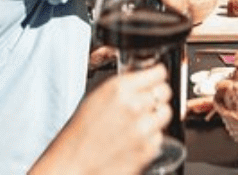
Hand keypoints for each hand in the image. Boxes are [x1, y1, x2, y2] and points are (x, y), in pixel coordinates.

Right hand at [32, 65, 171, 174]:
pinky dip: (151, 137)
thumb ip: (122, 87)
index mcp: (119, 88)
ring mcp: (143, 128)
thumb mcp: (96, 97)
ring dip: (156, 116)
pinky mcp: (148, 149)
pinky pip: (160, 136)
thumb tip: (142, 79)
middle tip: (146, 102)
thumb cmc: (78, 134)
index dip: (156, 76)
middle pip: (165, 91)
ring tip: (139, 122)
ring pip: (166, 113)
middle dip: (157, 95)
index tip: (155, 79)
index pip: (158, 72)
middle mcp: (134, 106)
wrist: (72, 164)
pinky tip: (134, 139)